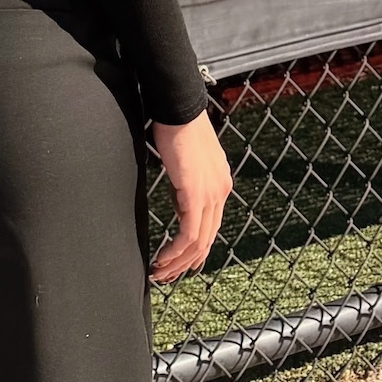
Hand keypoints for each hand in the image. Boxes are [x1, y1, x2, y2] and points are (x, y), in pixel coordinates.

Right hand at [149, 110, 231, 281]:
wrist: (178, 107)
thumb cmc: (177, 125)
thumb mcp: (186, 160)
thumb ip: (188, 182)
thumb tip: (179, 200)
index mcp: (220, 182)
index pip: (211, 225)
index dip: (196, 249)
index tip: (180, 262)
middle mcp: (221, 190)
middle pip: (206, 239)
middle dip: (184, 262)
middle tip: (166, 274)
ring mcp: (211, 194)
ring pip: (198, 242)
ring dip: (177, 262)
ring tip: (160, 272)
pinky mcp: (196, 194)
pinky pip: (189, 234)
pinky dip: (175, 251)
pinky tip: (162, 258)